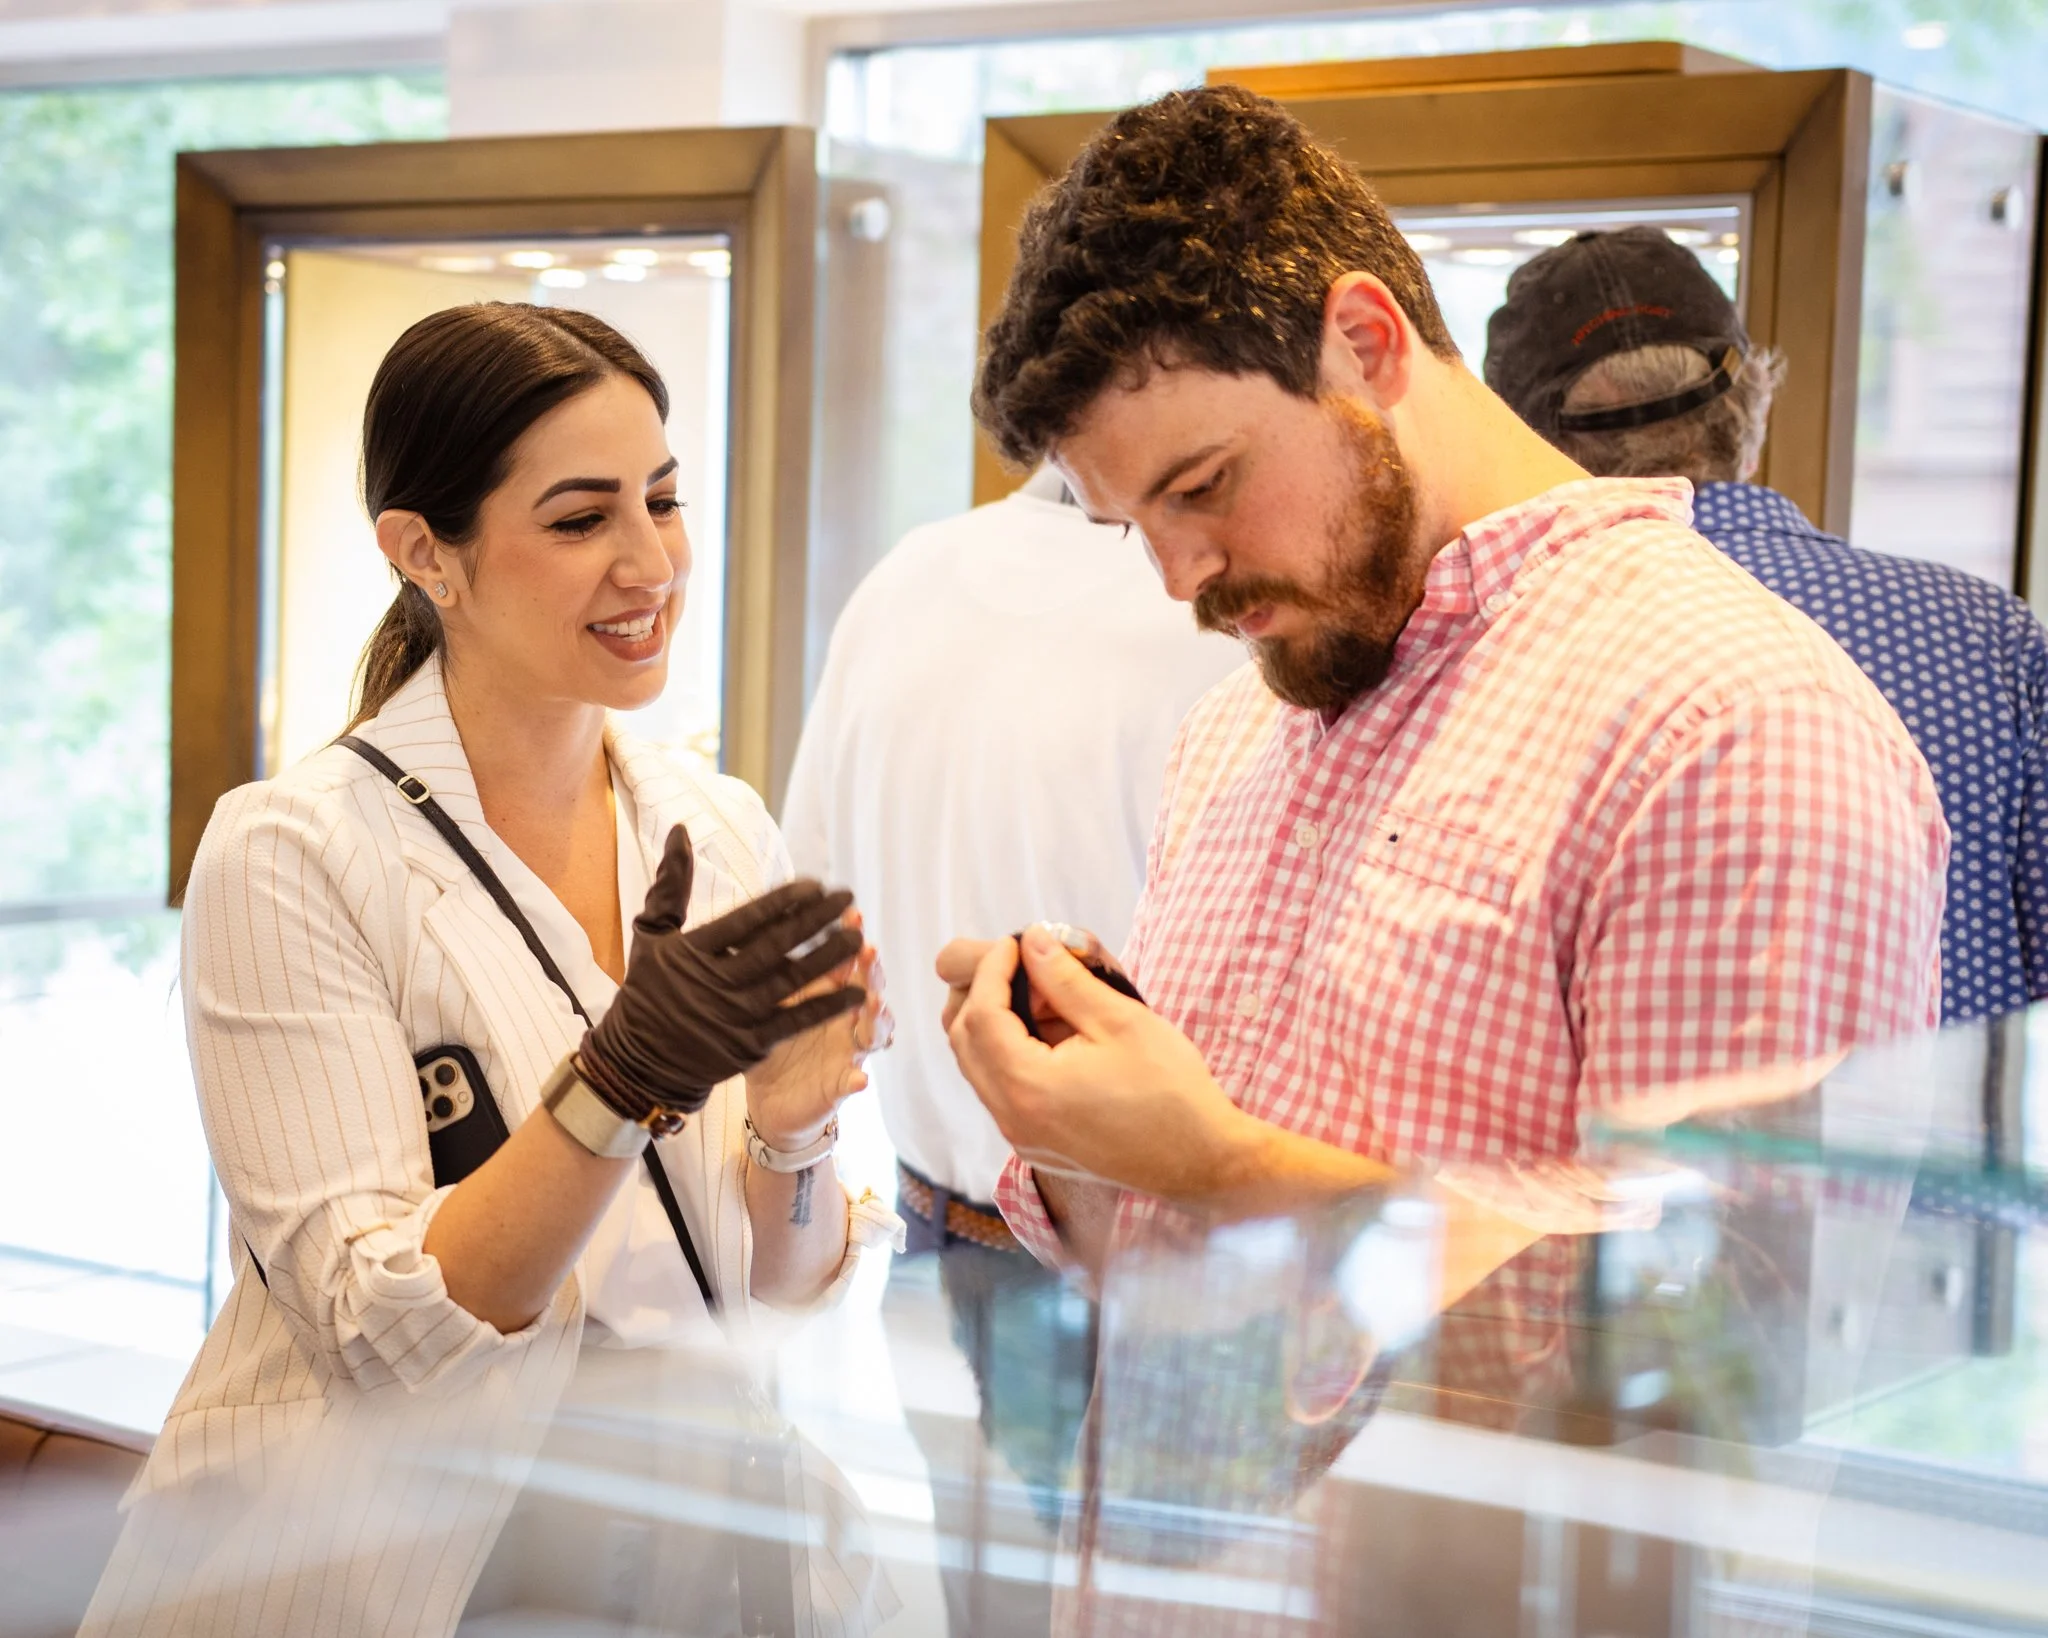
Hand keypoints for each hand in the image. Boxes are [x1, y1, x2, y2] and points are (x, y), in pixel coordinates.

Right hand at [580, 826, 865, 1114]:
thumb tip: (681, 830)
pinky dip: (828, 1006)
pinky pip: (797, 1020)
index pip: (747, 918)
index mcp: (694, 951)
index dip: (785, 900)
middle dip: (817, 919)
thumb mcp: (651, 935)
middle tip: (848, 898)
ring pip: (792, 980)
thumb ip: (671, 885)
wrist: (639, 1062)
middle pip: (776, 944)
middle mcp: (717, 981)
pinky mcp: (750, 1045)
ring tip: (858, 937)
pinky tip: (857, 992)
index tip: (816, 884)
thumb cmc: (648, 991)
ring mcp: (736, 1014)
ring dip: (830, 957)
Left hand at [747, 928, 884, 1149]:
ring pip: (873, 1032)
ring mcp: (849, 1052)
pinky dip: (856, 1080)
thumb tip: (746, 929)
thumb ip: (769, 974)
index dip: (850, 938)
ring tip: (873, 1003)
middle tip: (866, 950)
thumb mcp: (767, 1006)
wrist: (770, 1101)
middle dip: (870, 970)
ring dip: (877, 1017)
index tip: (850, 914)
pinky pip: (852, 1082)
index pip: (846, 961)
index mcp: (828, 995)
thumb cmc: (771, 1044)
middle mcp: (847, 1020)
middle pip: (867, 989)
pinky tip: (859, 1078)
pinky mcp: (840, 1086)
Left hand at [945, 927, 1260, 1205]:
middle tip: (1018, 962)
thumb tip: (1032, 940)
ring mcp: (1022, 1137)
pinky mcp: (1036, 1144)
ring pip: (977, 1066)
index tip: (1016, 942)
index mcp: (1028, 1087)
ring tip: (1038, 993)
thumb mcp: (1120, 1021)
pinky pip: (999, 1089)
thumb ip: (1067, 978)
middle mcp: (1012, 1118)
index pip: (982, 1015)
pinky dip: (1008, 1052)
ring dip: (992, 1023)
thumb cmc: (1171, 1090)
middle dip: (981, 993)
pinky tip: (1048, 1031)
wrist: (1202, 1160)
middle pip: (964, 1042)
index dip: (993, 970)